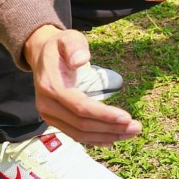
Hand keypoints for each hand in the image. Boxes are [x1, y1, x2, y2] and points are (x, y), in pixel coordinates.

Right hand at [25, 25, 139, 144]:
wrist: (41, 56)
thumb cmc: (60, 47)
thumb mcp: (68, 38)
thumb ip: (75, 47)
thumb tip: (81, 59)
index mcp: (51, 87)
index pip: (80, 107)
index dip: (104, 115)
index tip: (127, 117)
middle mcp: (47, 105)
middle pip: (82, 124)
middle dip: (111, 128)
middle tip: (137, 127)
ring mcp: (49, 115)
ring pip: (80, 133)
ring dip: (107, 136)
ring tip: (131, 133)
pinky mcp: (55, 120)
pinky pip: (76, 134)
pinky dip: (95, 139)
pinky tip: (113, 140)